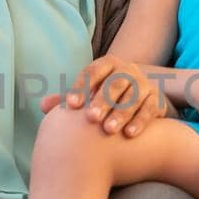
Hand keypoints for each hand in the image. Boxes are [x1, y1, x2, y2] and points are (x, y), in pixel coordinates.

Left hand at [40, 56, 168, 137]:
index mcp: (108, 64)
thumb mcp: (88, 95)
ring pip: (132, 97)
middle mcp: (127, 71)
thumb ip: (68, 100)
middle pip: (114, 84)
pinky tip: (129, 134)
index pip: (93, 72)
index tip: (70, 105)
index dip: (81, 87)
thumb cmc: (106, 97)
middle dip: (102, 100)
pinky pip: (149, 109)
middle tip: (91, 118)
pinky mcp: (156, 100)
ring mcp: (144, 84)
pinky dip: (140, 121)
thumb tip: (43, 106)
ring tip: (109, 130)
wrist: (141, 97)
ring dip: (121, 113)